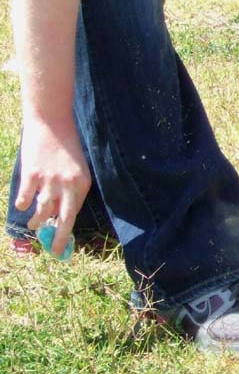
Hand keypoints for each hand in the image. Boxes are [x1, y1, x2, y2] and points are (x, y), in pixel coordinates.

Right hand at [15, 115, 90, 255]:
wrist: (51, 121)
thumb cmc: (65, 144)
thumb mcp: (76, 166)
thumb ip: (69, 188)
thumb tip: (57, 212)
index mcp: (82, 182)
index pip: (75, 213)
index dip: (67, 230)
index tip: (62, 244)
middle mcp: (68, 184)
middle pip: (64, 219)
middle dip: (59, 239)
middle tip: (54, 252)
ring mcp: (49, 181)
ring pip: (41, 211)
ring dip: (36, 220)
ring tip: (33, 223)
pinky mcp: (31, 175)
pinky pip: (23, 199)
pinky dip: (21, 204)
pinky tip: (22, 203)